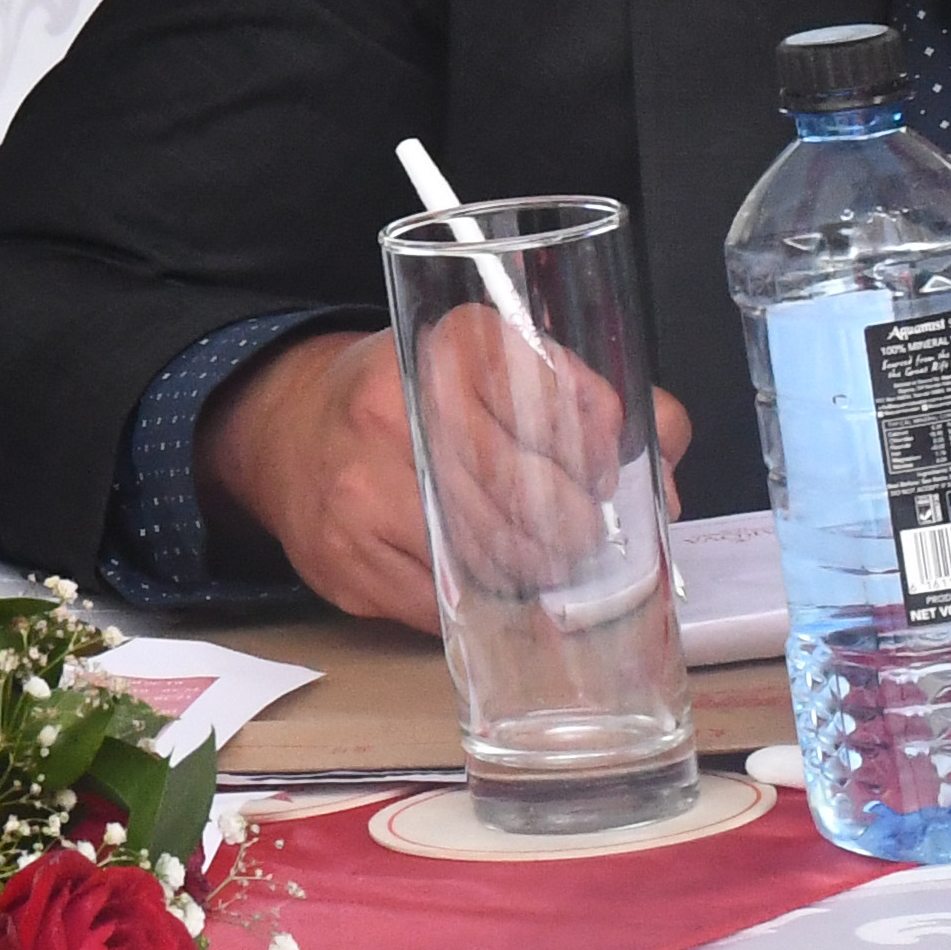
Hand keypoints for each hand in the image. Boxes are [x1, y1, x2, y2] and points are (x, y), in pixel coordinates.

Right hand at [202, 331, 691, 629]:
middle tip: (588, 539)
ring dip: (536, 572)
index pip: (558, 405)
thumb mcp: (489, 366)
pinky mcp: (345, 557)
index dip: (601, 455)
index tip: (611, 479)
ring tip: (545, 563)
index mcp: (450, 347)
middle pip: (528, 494)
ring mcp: (362, 487)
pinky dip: (479, 603)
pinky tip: (484, 582)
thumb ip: (590, 402)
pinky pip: (444, 603)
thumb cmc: (413, 401)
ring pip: (491, 557)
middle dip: (577, 527)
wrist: (286, 431)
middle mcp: (397, 406)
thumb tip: (664, 477)